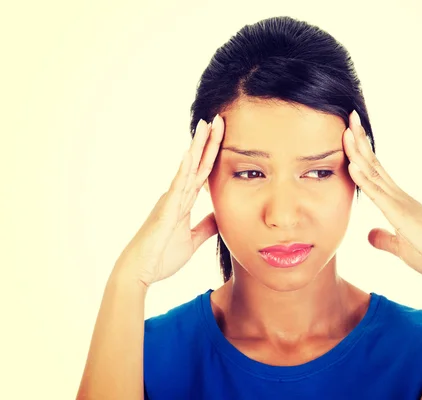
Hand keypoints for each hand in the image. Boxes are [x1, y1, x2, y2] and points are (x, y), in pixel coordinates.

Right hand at [115, 115, 223, 285]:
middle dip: (208, 142)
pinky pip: (177, 186)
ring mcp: (170, 200)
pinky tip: (191, 153)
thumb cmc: (161, 256)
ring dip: (197, 147)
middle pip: (197, 164)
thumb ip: (206, 227)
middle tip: (218, 119)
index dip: (213, 154)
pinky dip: (184, 169)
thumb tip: (220, 216)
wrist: (139, 272)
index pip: (203, 173)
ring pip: (188, 168)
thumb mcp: (192, 240)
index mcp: (183, 202)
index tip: (222, 135)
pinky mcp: (165, 209)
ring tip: (206, 125)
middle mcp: (176, 195)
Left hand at [342, 110, 421, 277]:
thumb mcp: (401, 247)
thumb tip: (369, 235)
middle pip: (374, 163)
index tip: (352, 134)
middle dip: (359, 140)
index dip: (362, 153)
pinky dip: (363, 179)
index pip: (375, 172)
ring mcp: (399, 202)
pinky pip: (377, 194)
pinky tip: (352, 164)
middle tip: (349, 117)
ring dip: (358, 151)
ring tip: (346, 129)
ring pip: (374, 172)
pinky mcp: (400, 214)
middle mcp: (399, 196)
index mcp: (398, 202)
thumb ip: (385, 239)